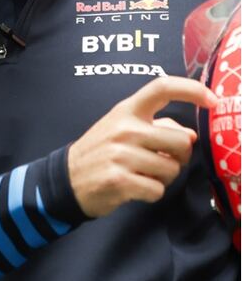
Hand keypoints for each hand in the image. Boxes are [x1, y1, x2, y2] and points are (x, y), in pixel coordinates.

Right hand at [67, 75, 217, 217]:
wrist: (66, 178)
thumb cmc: (101, 151)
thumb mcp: (122, 128)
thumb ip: (156, 126)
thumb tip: (189, 135)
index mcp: (126, 111)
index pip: (162, 88)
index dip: (192, 89)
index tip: (213, 100)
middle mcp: (124, 128)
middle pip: (181, 141)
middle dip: (178, 157)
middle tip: (160, 160)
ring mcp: (121, 154)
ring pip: (172, 169)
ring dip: (162, 177)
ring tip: (140, 173)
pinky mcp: (120, 179)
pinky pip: (158, 190)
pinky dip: (150, 193)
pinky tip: (133, 187)